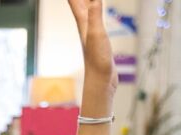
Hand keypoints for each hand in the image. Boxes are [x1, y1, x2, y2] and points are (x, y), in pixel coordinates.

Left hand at [67, 0, 116, 134]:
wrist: (100, 81)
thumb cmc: (97, 60)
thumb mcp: (96, 34)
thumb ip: (95, 14)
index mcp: (83, 21)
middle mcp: (85, 24)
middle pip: (79, 1)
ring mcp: (91, 30)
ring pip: (87, 7)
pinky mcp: (99, 37)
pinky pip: (95, 16)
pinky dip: (96, 7)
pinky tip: (97, 7)